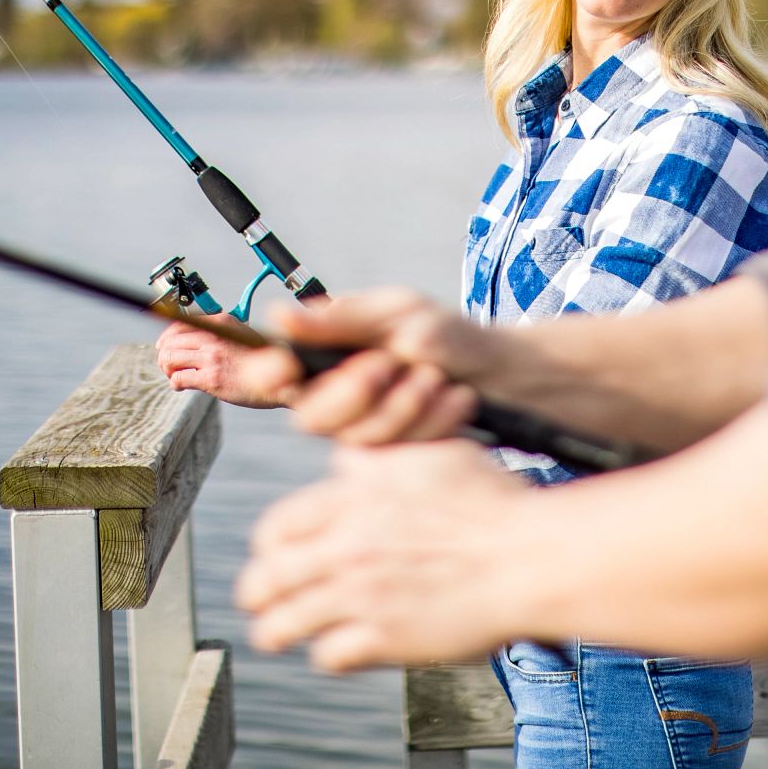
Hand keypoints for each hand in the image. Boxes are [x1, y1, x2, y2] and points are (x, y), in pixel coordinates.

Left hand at [155, 316, 268, 405]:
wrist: (282, 380)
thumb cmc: (262, 360)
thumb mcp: (241, 333)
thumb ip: (219, 332)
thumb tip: (193, 338)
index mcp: (222, 322)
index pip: (181, 322)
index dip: (167, 336)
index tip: (163, 345)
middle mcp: (215, 336)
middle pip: (171, 341)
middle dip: (164, 354)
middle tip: (168, 365)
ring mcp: (213, 357)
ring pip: (170, 358)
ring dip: (167, 368)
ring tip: (174, 375)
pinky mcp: (211, 378)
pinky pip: (179, 378)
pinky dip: (175, 383)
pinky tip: (182, 386)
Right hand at [234, 289, 485, 444]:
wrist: (500, 370)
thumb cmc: (442, 333)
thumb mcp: (398, 311)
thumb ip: (343, 319)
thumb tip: (280, 315)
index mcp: (323, 357)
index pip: (274, 373)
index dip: (267, 374)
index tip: (285, 367)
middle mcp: (335, 399)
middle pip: (310, 417)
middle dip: (352, 393)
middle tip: (390, 363)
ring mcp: (365, 431)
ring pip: (358, 437)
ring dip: (403, 403)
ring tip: (436, 376)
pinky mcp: (397, 456)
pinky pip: (400, 451)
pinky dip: (434, 419)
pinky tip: (457, 397)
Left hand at [234, 440, 532, 668]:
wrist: (530, 556)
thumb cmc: (494, 502)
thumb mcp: (431, 454)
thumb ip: (379, 457)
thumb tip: (347, 458)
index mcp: (352, 498)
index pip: (273, 529)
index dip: (269, 547)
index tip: (277, 557)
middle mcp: (346, 547)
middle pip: (262, 581)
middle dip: (260, 594)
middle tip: (266, 602)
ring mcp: (361, 595)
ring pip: (280, 626)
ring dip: (281, 631)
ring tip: (283, 634)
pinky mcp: (384, 638)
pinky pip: (328, 657)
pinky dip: (334, 653)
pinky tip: (348, 646)